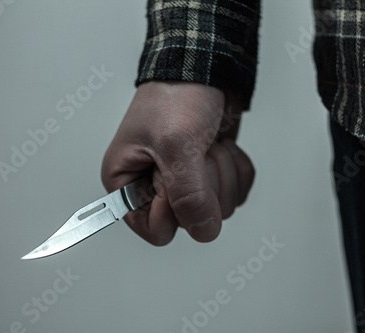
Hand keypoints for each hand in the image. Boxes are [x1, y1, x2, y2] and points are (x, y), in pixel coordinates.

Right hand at [101, 81, 254, 244]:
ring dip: (223, 173)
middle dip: (205, 185)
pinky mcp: (210, 176)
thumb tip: (204, 231)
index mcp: (128, 183)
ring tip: (208, 144)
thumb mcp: (176, 144)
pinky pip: (236, 193)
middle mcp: (154, 188)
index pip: (155, 229)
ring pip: (218, 210)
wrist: (205, 69)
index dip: (173, 209)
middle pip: (192, 222)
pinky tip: (222, 146)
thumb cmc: (176, 95)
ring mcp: (185, 184)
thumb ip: (188, 195)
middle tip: (196, 152)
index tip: (175, 176)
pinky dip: (237, 169)